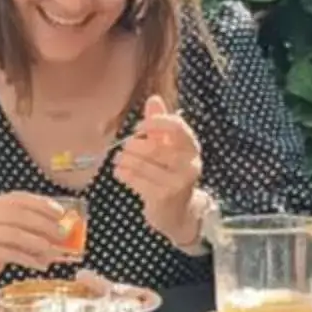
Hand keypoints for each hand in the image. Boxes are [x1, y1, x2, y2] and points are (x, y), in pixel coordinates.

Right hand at [0, 191, 88, 309]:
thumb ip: (20, 235)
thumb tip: (56, 236)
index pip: (15, 198)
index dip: (39, 203)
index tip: (60, 213)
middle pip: (15, 213)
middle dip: (43, 222)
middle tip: (63, 234)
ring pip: (11, 232)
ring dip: (37, 242)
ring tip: (54, 253)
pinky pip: (4, 252)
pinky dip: (26, 258)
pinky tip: (40, 265)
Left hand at [113, 95, 206, 246]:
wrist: (178, 213)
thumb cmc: (169, 173)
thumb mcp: (168, 147)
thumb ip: (160, 123)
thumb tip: (153, 98)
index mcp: (192, 148)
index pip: (176, 127)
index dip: (155, 123)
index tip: (139, 127)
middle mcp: (190, 164)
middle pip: (155, 146)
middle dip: (134, 146)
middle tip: (124, 147)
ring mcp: (178, 183)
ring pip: (143, 164)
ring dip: (126, 160)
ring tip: (119, 159)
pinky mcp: (164, 197)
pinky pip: (138, 180)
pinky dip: (125, 174)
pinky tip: (119, 172)